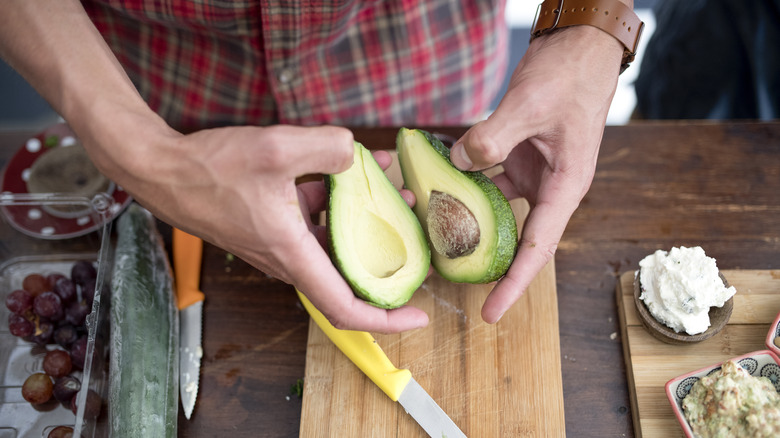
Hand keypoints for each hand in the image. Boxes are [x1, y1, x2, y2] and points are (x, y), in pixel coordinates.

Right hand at [89, 124, 428, 332]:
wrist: (164, 170)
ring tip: (393, 192)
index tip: (419, 316)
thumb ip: (327, 148)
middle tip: (420, 239)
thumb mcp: (275, 149)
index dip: (386, 320)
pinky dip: (339, 202)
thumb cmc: (210, 170)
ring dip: (366, 222)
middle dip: (388, 259)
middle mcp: (289, 257)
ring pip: (335, 243)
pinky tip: (352, 168)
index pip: (346, 308)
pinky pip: (316, 221)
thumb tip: (356, 154)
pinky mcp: (274, 224)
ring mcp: (281, 242)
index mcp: (293, 253)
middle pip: (348, 275)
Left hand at [449, 26, 623, 322]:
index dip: (514, 283)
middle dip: (487, 262)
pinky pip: (487, 181)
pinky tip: (439, 186)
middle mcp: (549, 187)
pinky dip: (465, 185)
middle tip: (450, 280)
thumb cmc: (570, 76)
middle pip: (516, 238)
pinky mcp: (517, 158)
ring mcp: (532, 173)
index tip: (491, 312)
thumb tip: (459, 162)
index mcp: (566, 186)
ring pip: (497, 210)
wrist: (579, 49)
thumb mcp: (531, 105)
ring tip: (435, 237)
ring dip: (468, 221)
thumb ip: (494, 137)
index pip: (538, 247)